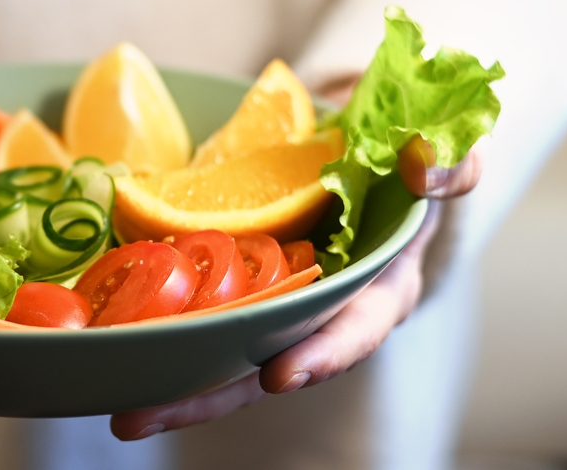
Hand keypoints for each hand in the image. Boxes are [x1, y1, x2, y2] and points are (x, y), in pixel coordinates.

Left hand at [110, 132, 481, 440]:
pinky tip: (115, 345)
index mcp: (381, 289)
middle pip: (270, 364)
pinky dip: (166, 334)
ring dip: (176, 385)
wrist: (366, 151)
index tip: (280, 375)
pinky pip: (205, 316)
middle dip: (212, 397)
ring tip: (120, 410)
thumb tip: (423, 169)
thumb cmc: (408, 161)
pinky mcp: (241, 286)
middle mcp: (325, 310)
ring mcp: (279, 304)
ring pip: (228, 354)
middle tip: (142, 416)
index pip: (357, 328)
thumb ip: (451, 165)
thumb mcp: (446, 155)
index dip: (324, 354)